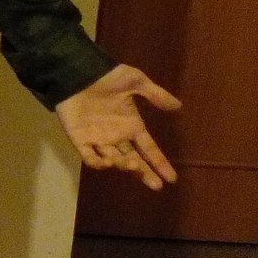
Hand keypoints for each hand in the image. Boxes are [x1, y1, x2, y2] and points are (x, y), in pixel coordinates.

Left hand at [55, 63, 180, 190]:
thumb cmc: (107, 76)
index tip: (172, 178)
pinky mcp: (80, 140)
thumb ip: (155, 95)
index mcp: (132, 125)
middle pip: (133, 160)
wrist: (78, 71)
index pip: (148, 148)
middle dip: (145, 173)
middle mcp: (117, 136)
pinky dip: (98, 163)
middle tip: (156, 185)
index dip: (159, 162)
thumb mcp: (135, 81)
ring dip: (123, 165)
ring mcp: (99, 139)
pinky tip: (108, 162)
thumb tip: (179, 106)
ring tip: (132, 164)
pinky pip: (89, 157)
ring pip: (114, 160)